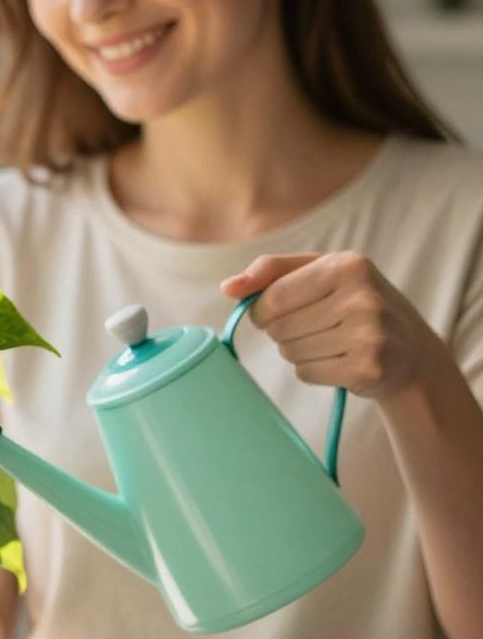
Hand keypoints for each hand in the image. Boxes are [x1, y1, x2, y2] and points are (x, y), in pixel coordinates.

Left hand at [220, 251, 444, 402]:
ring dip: (299, 352)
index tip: (277, 312)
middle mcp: (363, 297)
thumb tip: (228, 287)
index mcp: (347, 265)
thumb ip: (270, 271)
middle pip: (279, 328)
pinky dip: (313, 371)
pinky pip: (307, 373)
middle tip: (316, 327)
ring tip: (332, 342)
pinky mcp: (368, 369)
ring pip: (290, 352)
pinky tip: (341, 361)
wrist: (410, 351)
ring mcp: (369, 335)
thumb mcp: (319, 272)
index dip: (263, 311)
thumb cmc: (353, 303)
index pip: (273, 297)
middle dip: (284, 332)